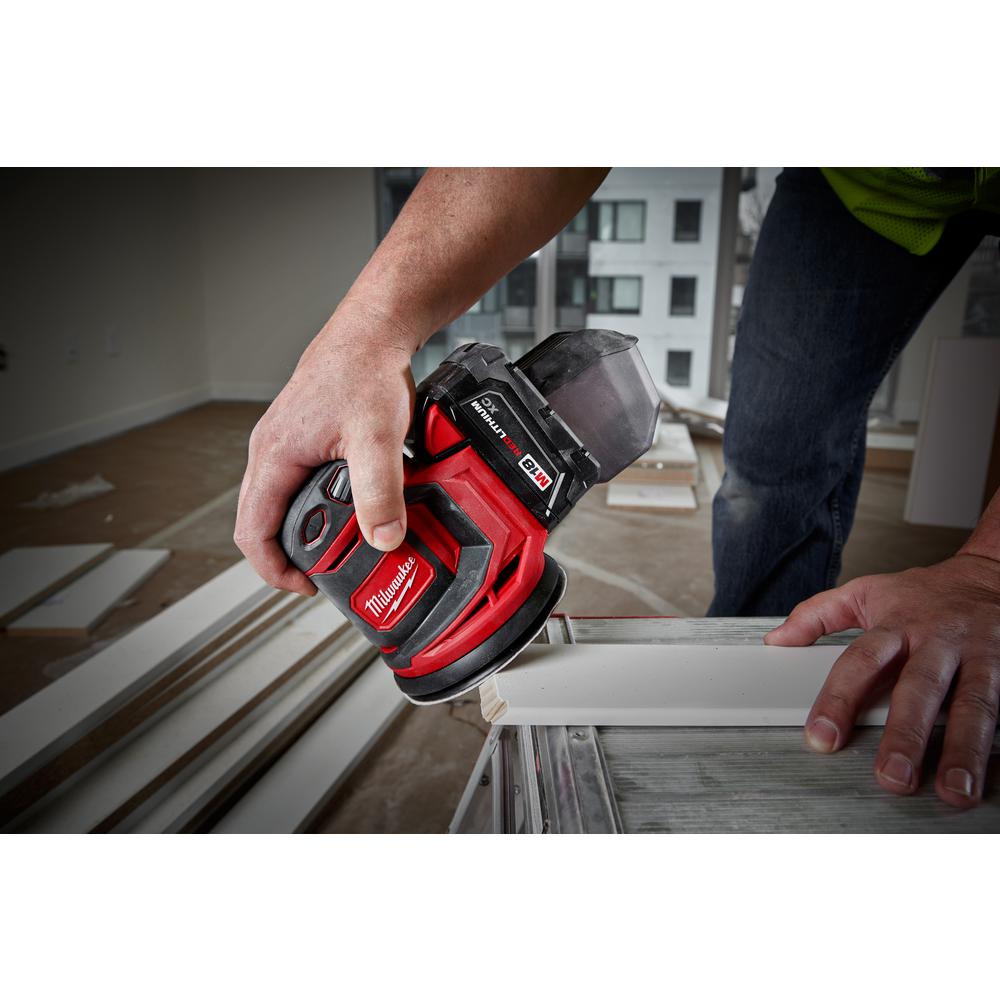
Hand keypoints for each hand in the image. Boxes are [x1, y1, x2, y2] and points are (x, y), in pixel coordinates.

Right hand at [234, 299, 416, 594]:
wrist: (372, 332)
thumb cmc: (364, 372)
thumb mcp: (377, 438)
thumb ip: (379, 491)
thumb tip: (383, 540)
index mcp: (274, 457)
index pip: (253, 533)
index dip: (275, 570)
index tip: (308, 587)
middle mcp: (271, 453)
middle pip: (264, 522)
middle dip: (294, 555)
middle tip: (332, 573)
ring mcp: (286, 445)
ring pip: (283, 503)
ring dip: (309, 531)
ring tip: (345, 547)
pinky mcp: (306, 438)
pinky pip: (300, 485)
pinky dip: (320, 507)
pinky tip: (353, 509)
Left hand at [765, 554, 999, 807]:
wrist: (993, 574)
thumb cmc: (926, 594)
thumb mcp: (865, 592)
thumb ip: (815, 616)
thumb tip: (776, 640)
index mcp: (897, 625)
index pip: (860, 663)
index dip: (838, 699)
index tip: (821, 737)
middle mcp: (939, 641)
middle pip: (919, 689)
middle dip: (906, 735)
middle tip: (892, 776)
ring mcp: (983, 657)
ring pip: (974, 704)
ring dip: (964, 749)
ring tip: (954, 789)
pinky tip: (995, 772)